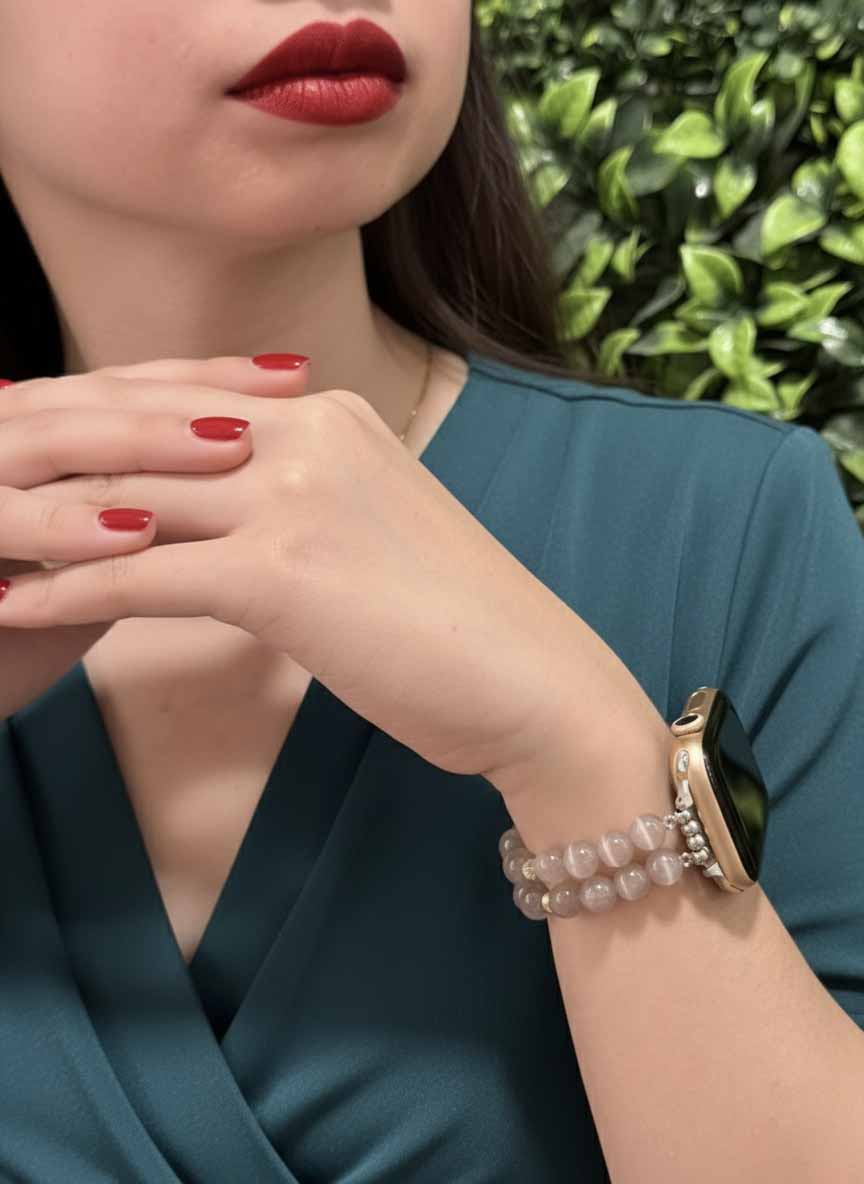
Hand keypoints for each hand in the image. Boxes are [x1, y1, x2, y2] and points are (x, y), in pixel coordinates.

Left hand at [0, 356, 584, 778]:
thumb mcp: (369, 528)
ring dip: (31, 526)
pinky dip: (64, 591)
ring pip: (124, 497)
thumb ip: (299, 498)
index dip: (88, 428)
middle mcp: (308, 432)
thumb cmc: (455, 621)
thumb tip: (225, 514)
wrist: (534, 680)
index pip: (174, 406)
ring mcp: (296, 496)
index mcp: (328, 415)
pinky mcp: (283, 571)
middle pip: (134, 435)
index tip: (23, 453)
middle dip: (39, 464)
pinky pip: (141, 573)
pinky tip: (11, 610)